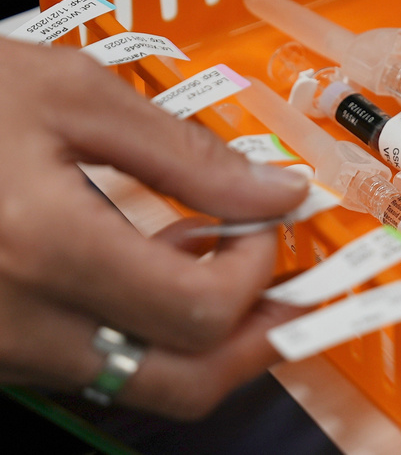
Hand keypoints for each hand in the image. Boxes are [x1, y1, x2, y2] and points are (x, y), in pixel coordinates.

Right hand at [0, 37, 309, 418]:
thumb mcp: (69, 95)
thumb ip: (185, 153)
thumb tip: (277, 191)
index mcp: (42, 248)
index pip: (199, 310)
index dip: (257, 271)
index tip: (268, 221)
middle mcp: (16, 323)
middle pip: (184, 382)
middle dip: (258, 337)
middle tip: (293, 293)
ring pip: (140, 384)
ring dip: (205, 337)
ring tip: (223, 265)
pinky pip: (92, 369)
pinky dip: (147, 334)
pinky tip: (157, 271)